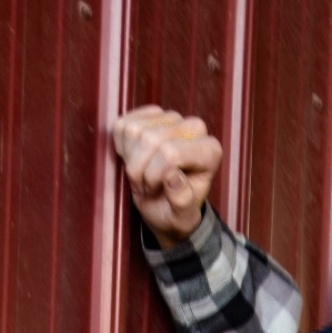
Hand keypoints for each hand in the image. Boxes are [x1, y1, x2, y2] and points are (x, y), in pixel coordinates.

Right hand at [112, 105, 222, 242]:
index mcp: (210, 152)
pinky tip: (133, 159)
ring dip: (130, 160)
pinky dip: (121, 147)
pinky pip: (124, 125)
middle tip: (145, 186)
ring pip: (136, 131)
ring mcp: (173, 119)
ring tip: (141, 175)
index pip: (170, 153)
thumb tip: (172, 176)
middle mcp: (195, 129)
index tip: (155, 190)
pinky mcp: (151, 115)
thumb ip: (182, 201)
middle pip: (151, 139)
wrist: (164, 205)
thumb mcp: (181, 217)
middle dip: (140, 169)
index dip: (154, 175)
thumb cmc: (175, 211)